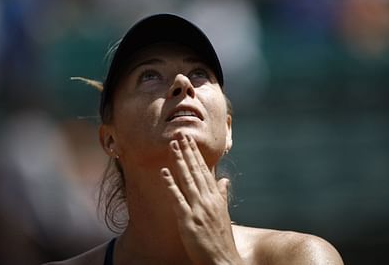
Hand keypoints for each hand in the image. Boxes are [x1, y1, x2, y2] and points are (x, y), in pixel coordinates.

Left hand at [161, 132, 243, 264]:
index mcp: (216, 197)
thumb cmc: (223, 238)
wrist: (224, 261)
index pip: (205, 170)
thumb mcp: (224, 213)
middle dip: (187, 151)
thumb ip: (222, 194)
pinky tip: (164, 172)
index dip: (196, 154)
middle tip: (179, 134)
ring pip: (187, 180)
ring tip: (172, 146)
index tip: (190, 140)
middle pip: (196, 170)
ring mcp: (198, 209)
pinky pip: (178, 199)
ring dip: (179, 161)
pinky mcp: (189, 220)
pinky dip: (170, 184)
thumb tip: (224, 179)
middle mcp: (208, 200)